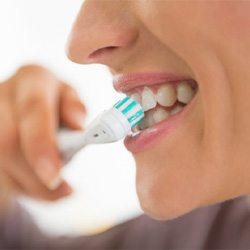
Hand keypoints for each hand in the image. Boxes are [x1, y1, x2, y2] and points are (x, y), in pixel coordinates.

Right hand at [0, 65, 85, 200]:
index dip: (42, 145)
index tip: (55, 176)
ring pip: (0, 161)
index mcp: (32, 80)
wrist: (25, 102)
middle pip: (7, 142)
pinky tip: (35, 184)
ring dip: (28, 184)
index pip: (34, 111)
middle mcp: (4, 95)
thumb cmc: (53, 103)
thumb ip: (75, 109)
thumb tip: (77, 125)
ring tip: (54, 188)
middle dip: (32, 175)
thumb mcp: (69, 99)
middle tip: (58, 188)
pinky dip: (19, 184)